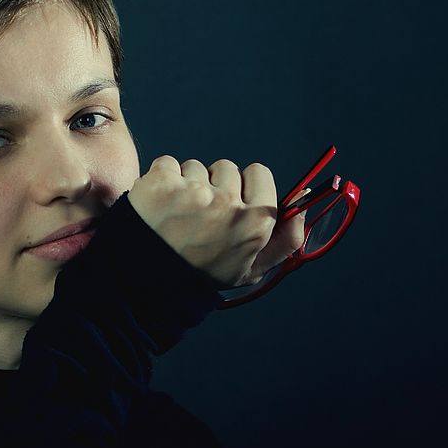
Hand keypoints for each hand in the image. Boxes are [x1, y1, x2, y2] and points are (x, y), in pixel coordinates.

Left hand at [127, 156, 308, 287]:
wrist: (144, 283)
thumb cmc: (201, 275)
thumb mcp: (250, 269)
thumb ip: (284, 241)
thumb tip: (303, 208)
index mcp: (255, 222)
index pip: (260, 173)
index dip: (244, 186)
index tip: (231, 202)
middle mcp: (228, 204)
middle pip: (227, 169)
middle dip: (214, 186)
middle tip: (198, 218)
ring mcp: (194, 192)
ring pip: (196, 167)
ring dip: (187, 184)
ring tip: (175, 216)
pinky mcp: (162, 182)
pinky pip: (168, 163)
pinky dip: (161, 180)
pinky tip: (157, 207)